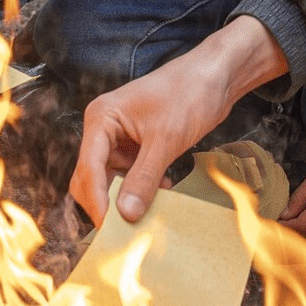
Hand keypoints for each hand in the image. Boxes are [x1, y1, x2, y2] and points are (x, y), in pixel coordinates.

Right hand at [69, 16, 288, 225]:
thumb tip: (126, 214)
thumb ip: (144, 178)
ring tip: (147, 215)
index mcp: (101, 119)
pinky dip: (142, 188)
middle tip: (124, 230)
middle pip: (92, 176)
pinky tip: (162, 194)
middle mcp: (104, 128)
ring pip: (112, 179)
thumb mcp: (166, 140)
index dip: (97, 200)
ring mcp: (120, 138)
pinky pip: (130, 175)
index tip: (108, 228)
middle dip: (106, 202)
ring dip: (127, 198)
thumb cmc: (189, 94)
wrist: (217, 75)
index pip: (88, 168)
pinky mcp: (137, 145)